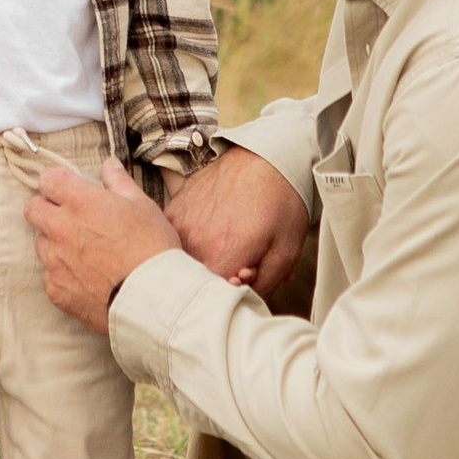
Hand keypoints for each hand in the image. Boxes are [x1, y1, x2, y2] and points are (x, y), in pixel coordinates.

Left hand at [24, 151, 180, 332]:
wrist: (153, 299)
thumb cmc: (152, 248)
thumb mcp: (143, 206)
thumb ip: (119, 182)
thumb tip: (108, 165)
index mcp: (80, 202)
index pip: (48, 180)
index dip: (57, 183)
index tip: (67, 190)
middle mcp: (61, 229)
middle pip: (33, 209)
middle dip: (46, 208)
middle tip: (68, 217)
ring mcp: (55, 261)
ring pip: (40, 243)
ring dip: (54, 243)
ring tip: (83, 252)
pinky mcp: (56, 290)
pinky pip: (49, 275)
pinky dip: (62, 274)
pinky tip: (85, 277)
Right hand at [167, 144, 309, 299]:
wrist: (266, 156)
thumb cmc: (281, 202)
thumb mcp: (286, 251)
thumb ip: (263, 286)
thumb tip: (240, 303)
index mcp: (222, 255)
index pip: (209, 299)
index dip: (227, 296)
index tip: (244, 280)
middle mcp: (193, 241)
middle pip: (192, 282)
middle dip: (214, 280)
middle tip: (238, 263)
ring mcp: (178, 223)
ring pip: (179, 261)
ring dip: (199, 262)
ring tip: (223, 245)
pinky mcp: (172, 209)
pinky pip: (171, 239)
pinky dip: (187, 243)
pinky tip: (209, 232)